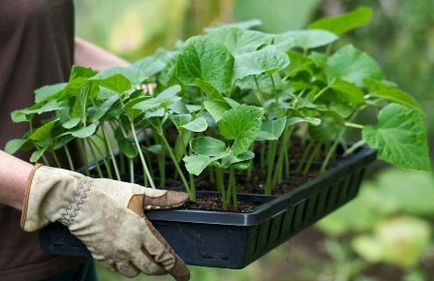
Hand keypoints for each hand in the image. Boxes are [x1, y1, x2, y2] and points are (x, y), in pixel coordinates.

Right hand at [21, 165, 189, 280]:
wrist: (75, 200)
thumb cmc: (107, 194)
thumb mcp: (138, 192)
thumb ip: (162, 198)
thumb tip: (184, 198)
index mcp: (141, 232)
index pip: (165, 256)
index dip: (177, 268)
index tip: (185, 276)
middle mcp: (129, 247)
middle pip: (151, 268)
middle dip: (162, 270)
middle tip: (168, 268)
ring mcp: (113, 253)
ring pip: (133, 272)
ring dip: (143, 269)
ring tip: (147, 262)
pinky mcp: (100, 255)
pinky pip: (116, 269)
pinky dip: (125, 268)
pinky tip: (127, 260)